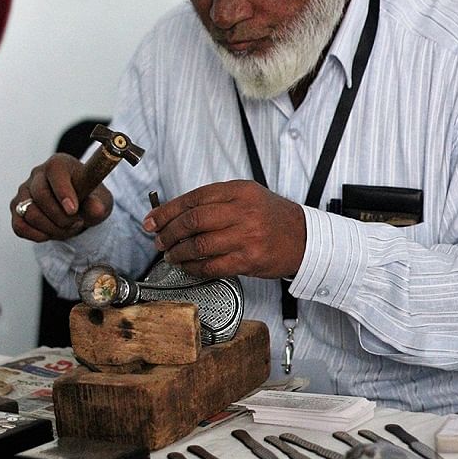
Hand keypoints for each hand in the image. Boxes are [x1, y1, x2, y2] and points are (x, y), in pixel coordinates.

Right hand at [10, 153, 112, 242]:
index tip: (73, 210)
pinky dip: (36, 235)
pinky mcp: (16, 209)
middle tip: (78, 223)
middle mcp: (38, 173)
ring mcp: (24, 191)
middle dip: (61, 216)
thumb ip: (99, 204)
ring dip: (51, 228)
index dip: (63, 192)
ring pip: (29, 213)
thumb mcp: (101, 201)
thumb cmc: (90, 198)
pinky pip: (19, 226)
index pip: (55, 173)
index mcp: (59, 163)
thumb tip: (96, 208)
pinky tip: (52, 234)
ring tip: (68, 228)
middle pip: (41, 195)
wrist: (79, 209)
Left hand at [143, 180, 305, 279]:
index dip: (168, 210)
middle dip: (168, 231)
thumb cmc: (272, 217)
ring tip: (170, 254)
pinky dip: (193, 267)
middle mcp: (243, 212)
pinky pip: (212, 266)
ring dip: (178, 252)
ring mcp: (246, 237)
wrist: (304, 238)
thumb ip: (216, 200)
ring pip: (199, 245)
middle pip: (193, 221)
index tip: (153, 220)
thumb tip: (176, 212)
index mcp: (240, 191)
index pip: (194, 198)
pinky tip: (187, 266)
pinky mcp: (248, 260)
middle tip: (158, 239)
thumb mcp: (248, 195)